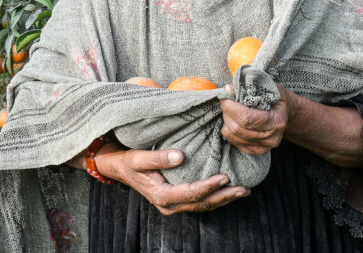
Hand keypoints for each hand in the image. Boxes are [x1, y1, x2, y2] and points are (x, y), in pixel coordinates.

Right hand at [94, 145, 248, 214]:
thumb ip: (159, 158)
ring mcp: (173, 205)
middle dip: (224, 196)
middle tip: (243, 189)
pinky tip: (227, 191)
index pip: (191, 193)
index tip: (225, 177)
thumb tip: (181, 156)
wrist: (119, 169)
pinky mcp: (177, 201)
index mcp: (161, 195)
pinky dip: (215, 197)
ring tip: (242, 191)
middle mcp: (169, 205)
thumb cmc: (129, 161)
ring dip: (223, 199)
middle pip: (201, 204)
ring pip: (203, 206)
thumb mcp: (138, 157)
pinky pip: (199, 203)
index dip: (209, 186)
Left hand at [219, 83, 290, 154]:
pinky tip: (234, 120)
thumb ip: (249, 86)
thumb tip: (229, 89)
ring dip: (226, 120)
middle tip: (226, 101)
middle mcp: (271, 138)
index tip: (225, 96)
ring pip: (233, 135)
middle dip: (227, 112)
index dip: (231, 107)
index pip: (246, 118)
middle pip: (237, 128)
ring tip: (230, 110)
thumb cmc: (276, 98)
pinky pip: (233, 141)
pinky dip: (228, 129)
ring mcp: (263, 147)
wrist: (284, 113)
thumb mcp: (267, 87)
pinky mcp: (254, 151)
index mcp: (276, 121)